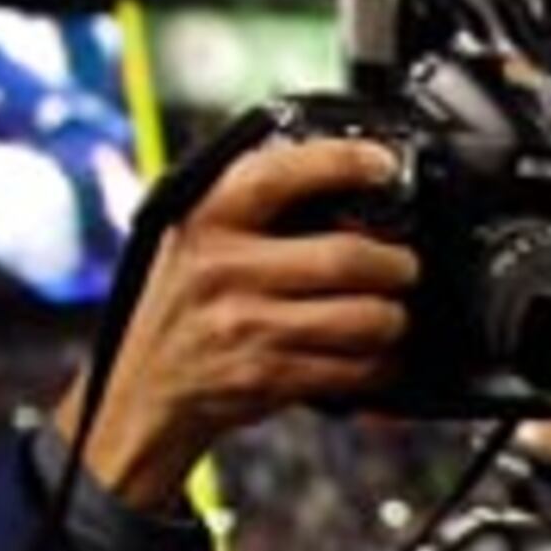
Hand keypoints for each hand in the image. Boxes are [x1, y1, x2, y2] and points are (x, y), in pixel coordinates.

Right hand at [59, 138, 420, 515]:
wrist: (146, 386)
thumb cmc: (187, 304)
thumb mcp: (198, 238)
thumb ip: (257, 211)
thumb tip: (348, 190)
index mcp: (206, 219)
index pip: (275, 176)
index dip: (339, 163)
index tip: (382, 163)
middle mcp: (223, 268)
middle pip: (345, 258)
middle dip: (396, 264)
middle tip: (404, 266)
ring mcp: (246, 326)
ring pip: (365, 318)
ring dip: (394, 319)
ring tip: (388, 314)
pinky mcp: (269, 377)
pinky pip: (357, 368)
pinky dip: (381, 363)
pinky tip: (373, 355)